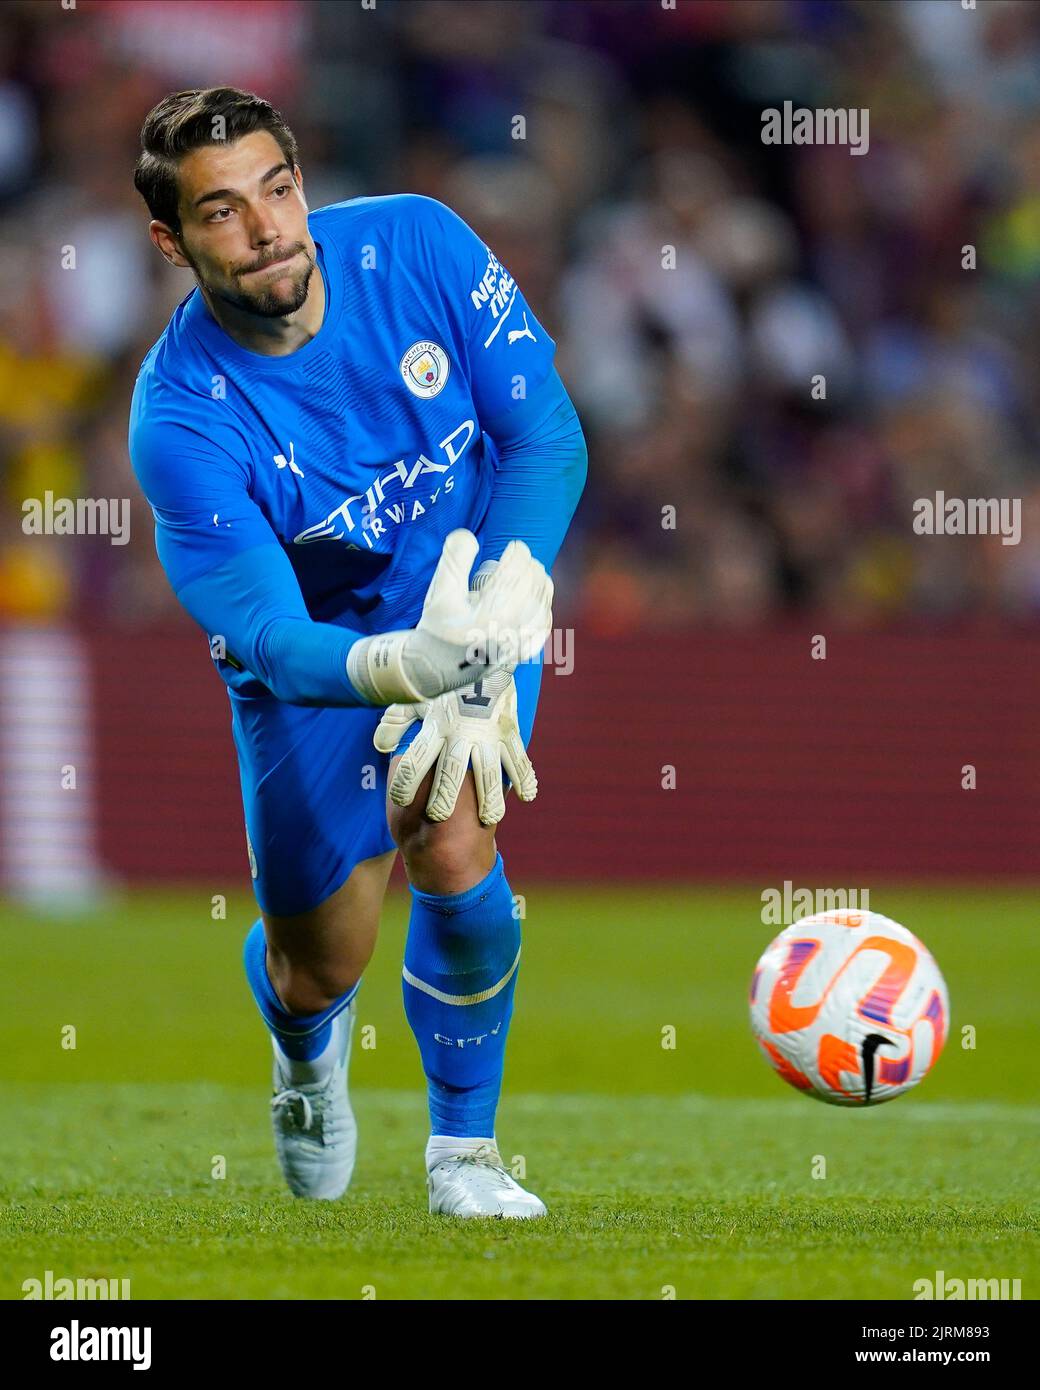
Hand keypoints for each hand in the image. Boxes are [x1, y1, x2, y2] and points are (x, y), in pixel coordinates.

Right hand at [346, 530, 551, 704]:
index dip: (518, 552)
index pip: (517, 570)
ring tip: (530, 573)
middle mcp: (510, 627)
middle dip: (528, 565)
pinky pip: (543, 626)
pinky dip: (544, 608)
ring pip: (542, 602)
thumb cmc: (437, 628)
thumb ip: (454, 560)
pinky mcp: (521, 653)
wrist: (435, 668)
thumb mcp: (439, 591)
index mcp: (491, 610)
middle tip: (519, 558)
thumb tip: (468, 535)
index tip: (513, 546)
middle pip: (533, 583)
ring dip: (539, 583)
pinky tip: (538, 600)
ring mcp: (518, 641)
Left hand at [374, 665, 536, 824]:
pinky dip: (525, 777)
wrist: (481, 653)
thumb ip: (396, 721)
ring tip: (490, 820)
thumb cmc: (445, 681)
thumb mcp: (416, 697)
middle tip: (438, 817)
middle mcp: (460, 734)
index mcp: (436, 727)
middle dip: (443, 796)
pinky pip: (519, 758)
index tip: (399, 800)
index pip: (416, 759)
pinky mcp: (509, 732)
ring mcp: (488, 735)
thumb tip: (380, 746)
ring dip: (490, 797)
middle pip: (450, 771)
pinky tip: (528, 796)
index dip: (405, 781)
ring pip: (488, 772)